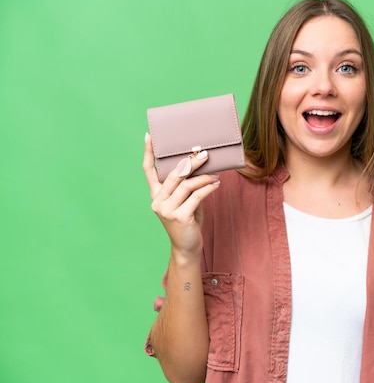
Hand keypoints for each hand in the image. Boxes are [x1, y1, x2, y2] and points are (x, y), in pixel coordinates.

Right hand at [143, 133, 220, 258]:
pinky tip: (216, 184)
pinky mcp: (179, 216)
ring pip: (186, 185)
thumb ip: (186, 186)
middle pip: (174, 175)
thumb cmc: (188, 221)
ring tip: (216, 173)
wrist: (187, 247)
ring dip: (204, 177)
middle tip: (204, 154)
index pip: (148, 170)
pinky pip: (196, 196)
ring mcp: (166, 209)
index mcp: (156, 195)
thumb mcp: (185, 201)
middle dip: (190, 162)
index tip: (149, 136)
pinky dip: (208, 188)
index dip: (148, 153)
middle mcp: (157, 201)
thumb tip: (199, 164)